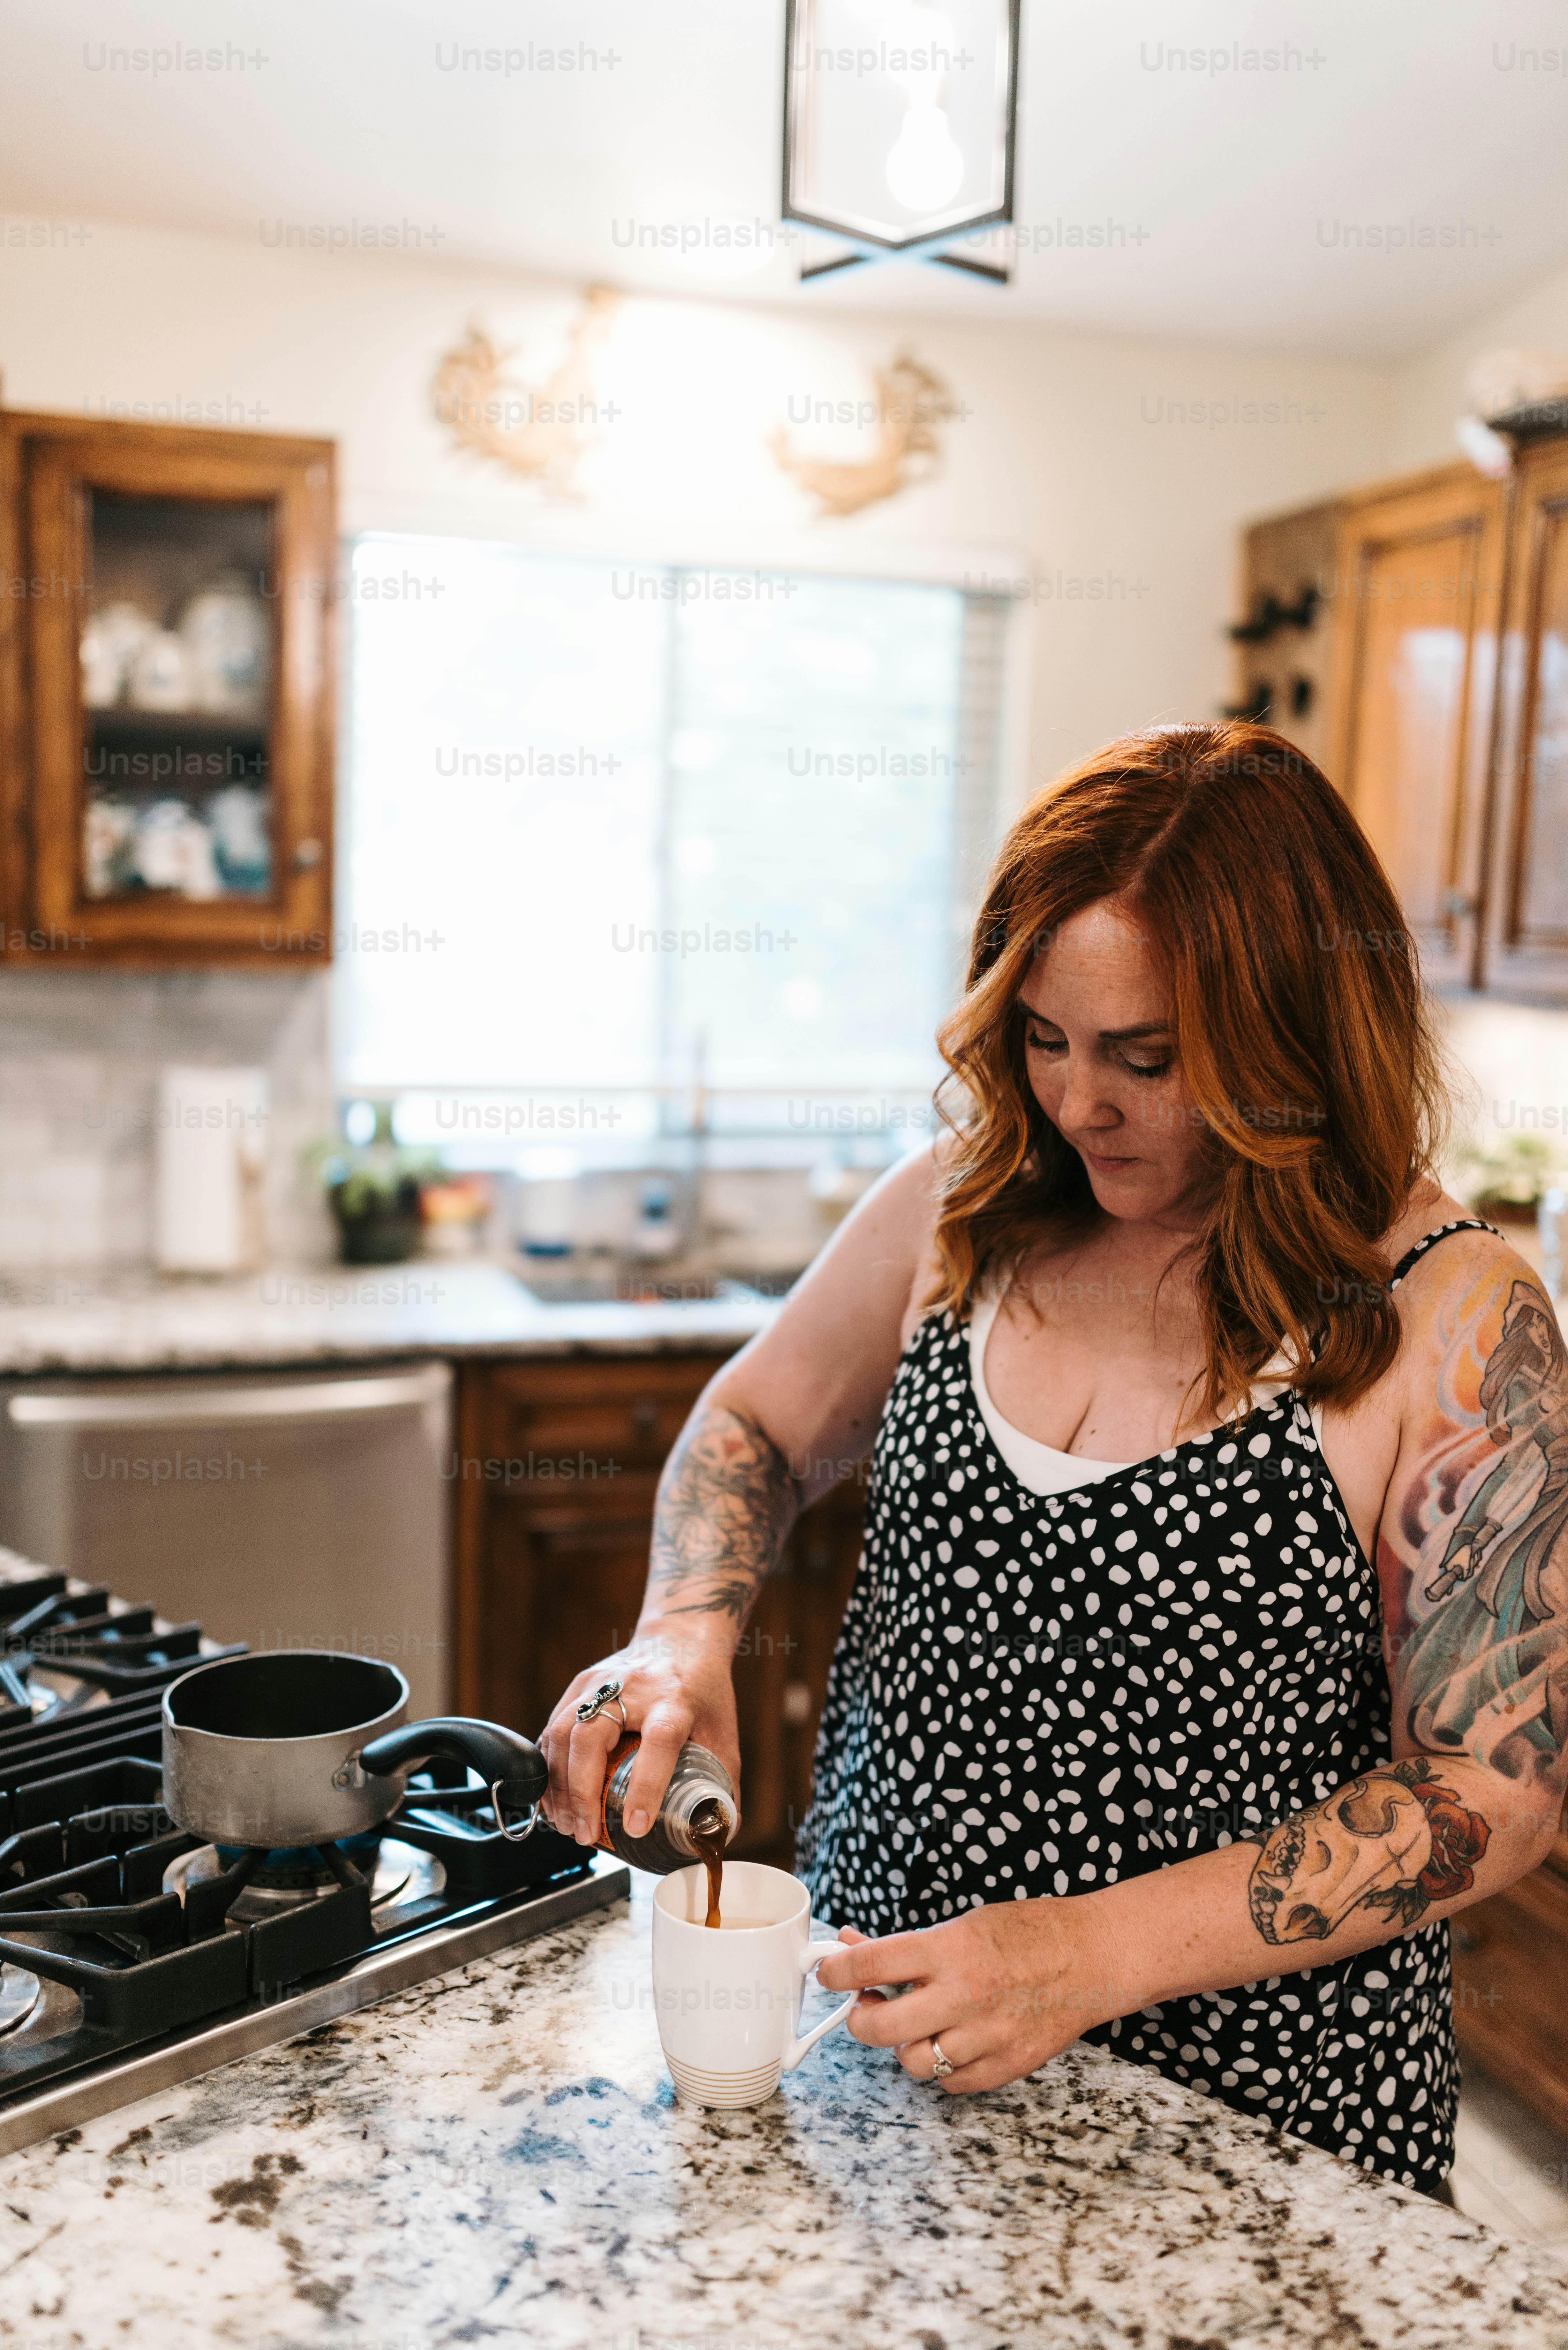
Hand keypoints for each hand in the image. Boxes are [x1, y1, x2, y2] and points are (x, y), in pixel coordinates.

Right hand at [538, 1621, 740, 1846]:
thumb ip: (723, 1783)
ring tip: (566, 1824)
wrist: (680, 1638)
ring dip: (559, 1786)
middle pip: (592, 1736)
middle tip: (584, 1833)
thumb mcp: (723, 1733)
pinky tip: (554, 1797)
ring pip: (563, 1733)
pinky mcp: (579, 1684)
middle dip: (581, 1793)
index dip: (645, 1788)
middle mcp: (633, 1688)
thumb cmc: (702, 1690)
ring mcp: (599, 1682)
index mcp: (675, 1701)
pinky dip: (548, 1768)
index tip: (634, 1827)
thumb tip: (718, 1836)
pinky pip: (552, 1728)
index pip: (658, 1743)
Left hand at [815, 1899, 1118, 2092]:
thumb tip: (855, 1947)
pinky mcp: (1006, 2066)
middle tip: (863, 2007)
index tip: (826, 1972)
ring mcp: (987, 2037)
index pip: (872, 1964)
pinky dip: (944, 2067)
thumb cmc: (1028, 1933)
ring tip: (916, 2025)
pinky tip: (953, 2041)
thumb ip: (909, 1946)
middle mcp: (965, 1997)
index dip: (837, 1970)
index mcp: (952, 1951)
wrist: (1092, 1958)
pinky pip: (952, 2083)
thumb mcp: (964, 1923)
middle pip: (880, 2029)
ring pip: (915, 2063)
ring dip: (905, 2046)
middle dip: (860, 2019)